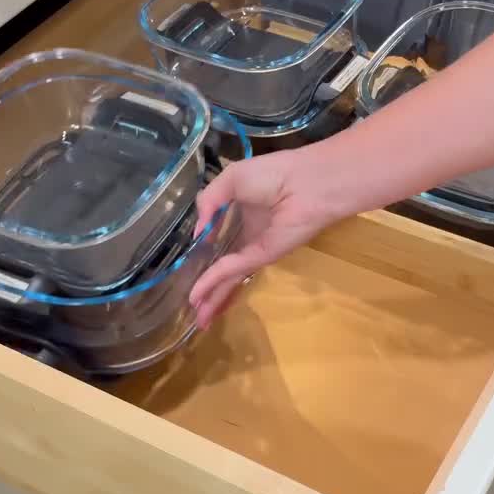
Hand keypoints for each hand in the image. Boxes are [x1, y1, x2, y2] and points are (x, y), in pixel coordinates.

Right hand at [189, 148, 335, 328]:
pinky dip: (214, 280)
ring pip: (229, 278)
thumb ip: (209, 202)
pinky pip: (234, 269)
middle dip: (209, 290)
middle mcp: (248, 237)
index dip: (204, 258)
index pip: (220, 244)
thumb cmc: (273, 174)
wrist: (305, 182)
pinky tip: (199, 294)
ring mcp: (256, 249)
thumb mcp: (231, 179)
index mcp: (242, 216)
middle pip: (224, 269)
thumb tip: (198, 233)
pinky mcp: (263, 256)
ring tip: (199, 320)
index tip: (188, 271)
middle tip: (193, 308)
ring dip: (213, 298)